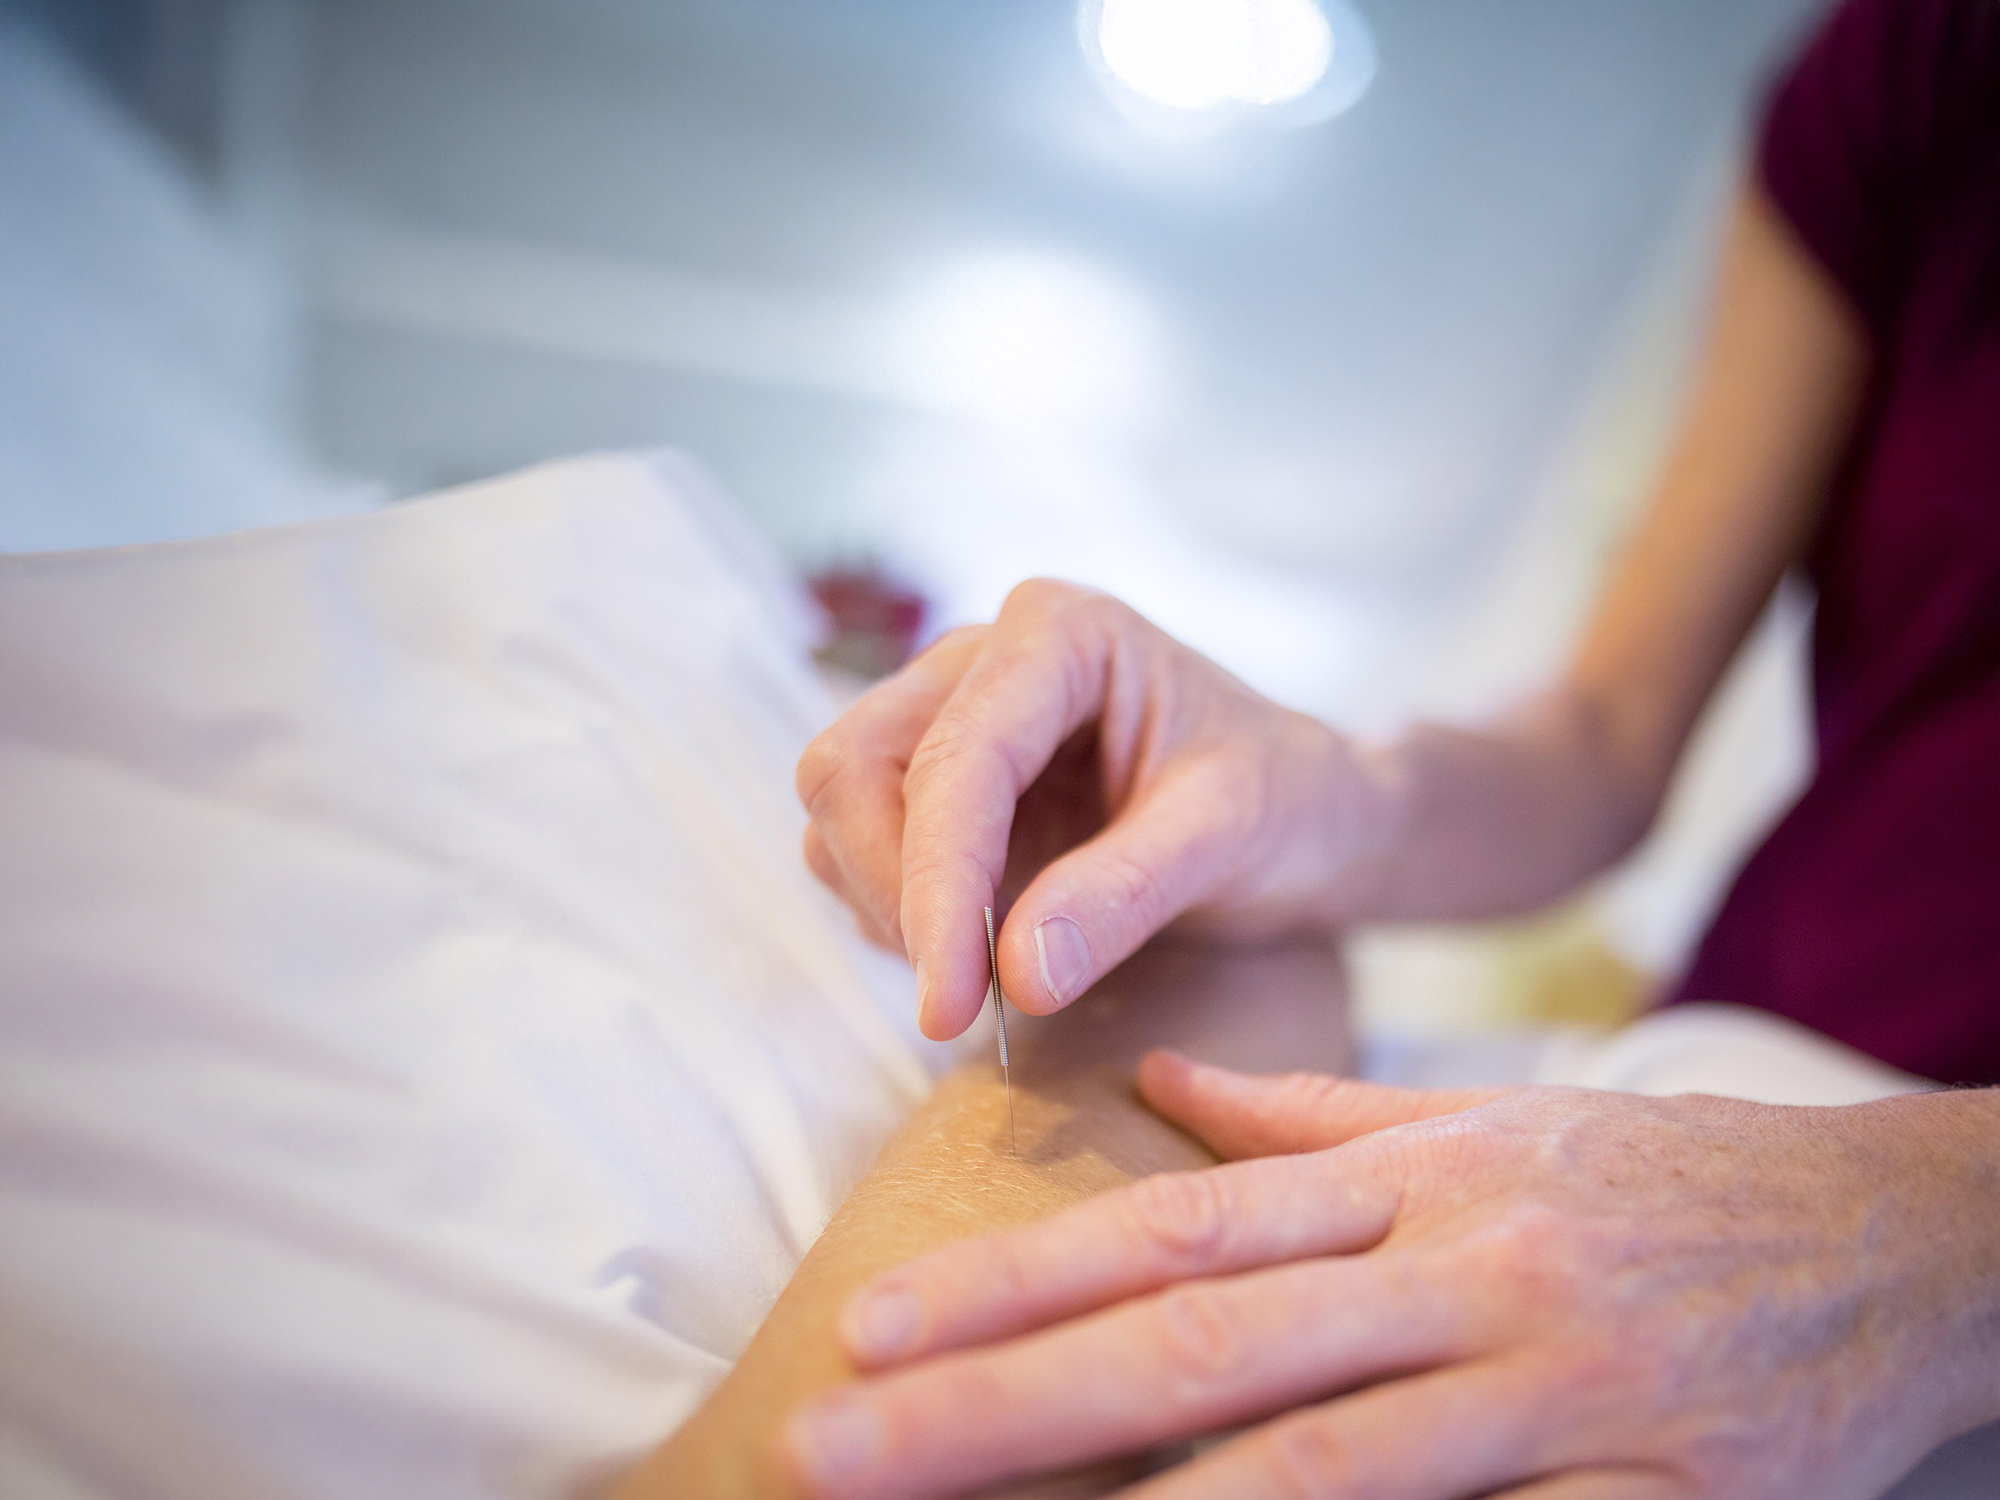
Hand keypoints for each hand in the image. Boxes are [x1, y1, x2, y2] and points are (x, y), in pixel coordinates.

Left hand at [782, 1055, 1999, 1498]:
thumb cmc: (1667, 1183)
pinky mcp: (1638, 1492)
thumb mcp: (1488, 1123)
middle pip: (1194, 1343)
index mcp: (1410, 1176)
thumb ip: (1312, 1113)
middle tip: (839, 1442)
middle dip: (1000, 1401)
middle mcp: (1454, 1268)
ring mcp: (1545, 1387)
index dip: (1014, 1280)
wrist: (1899, 1240)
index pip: (1173, 1231)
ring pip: (1309, 1459)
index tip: (876, 1332)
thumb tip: (1161, 1088)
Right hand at [796, 580, 1389, 1037]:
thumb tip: (1017, 978)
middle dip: (893, 891)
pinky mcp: (938, 779)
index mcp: (1058, 634)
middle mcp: (982, 657)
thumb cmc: (1287, 803)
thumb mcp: (1228, 841)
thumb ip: (1123, 897)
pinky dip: (899, 914)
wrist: (1309, 813)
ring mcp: (949, 714)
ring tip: (989, 973)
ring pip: (840, 810)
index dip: (936, 887)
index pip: (953, 762)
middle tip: (962, 1001)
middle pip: (851, 767)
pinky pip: (862, 849)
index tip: (949, 1006)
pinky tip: (982, 947)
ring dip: (890, 907)